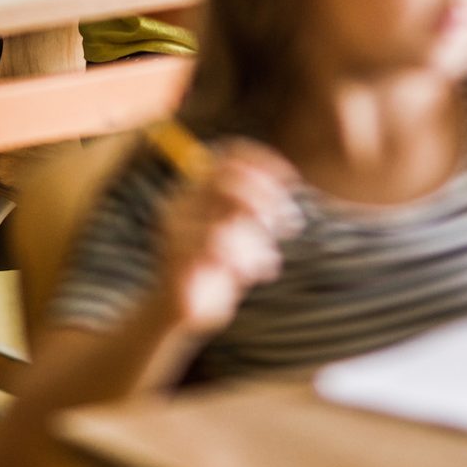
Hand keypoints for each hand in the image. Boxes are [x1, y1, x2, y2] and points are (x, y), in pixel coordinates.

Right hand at [155, 140, 300, 332]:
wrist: (179, 310)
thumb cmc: (216, 266)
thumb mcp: (239, 229)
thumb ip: (254, 205)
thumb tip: (287, 182)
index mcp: (193, 187)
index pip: (228, 156)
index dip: (263, 161)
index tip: (293, 178)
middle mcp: (179, 201)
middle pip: (228, 180)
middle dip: (267, 197)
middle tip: (291, 222)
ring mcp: (173, 230)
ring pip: (226, 221)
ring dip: (258, 241)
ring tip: (269, 262)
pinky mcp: (174, 259)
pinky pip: (216, 253)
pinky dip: (243, 262)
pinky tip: (250, 275)